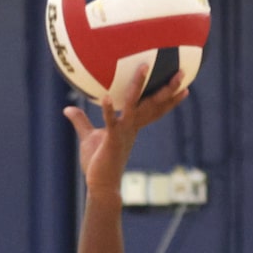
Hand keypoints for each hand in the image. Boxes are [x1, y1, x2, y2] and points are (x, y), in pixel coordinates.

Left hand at [65, 80, 189, 187]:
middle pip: (153, 103)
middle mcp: (131, 127)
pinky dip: (109, 110)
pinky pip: (111, 122)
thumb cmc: (98, 163)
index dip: (169, 99)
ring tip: (143, 67)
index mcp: (131, 125)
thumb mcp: (89, 137)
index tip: (184, 87)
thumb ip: (81, 121)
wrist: (100, 185)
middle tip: (183, 72)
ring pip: (134, 105)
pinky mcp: (111, 140)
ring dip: (138, 86)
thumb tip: (68, 108)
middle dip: (168, 88)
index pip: (153, 108)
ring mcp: (123, 132)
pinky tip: (107, 96)